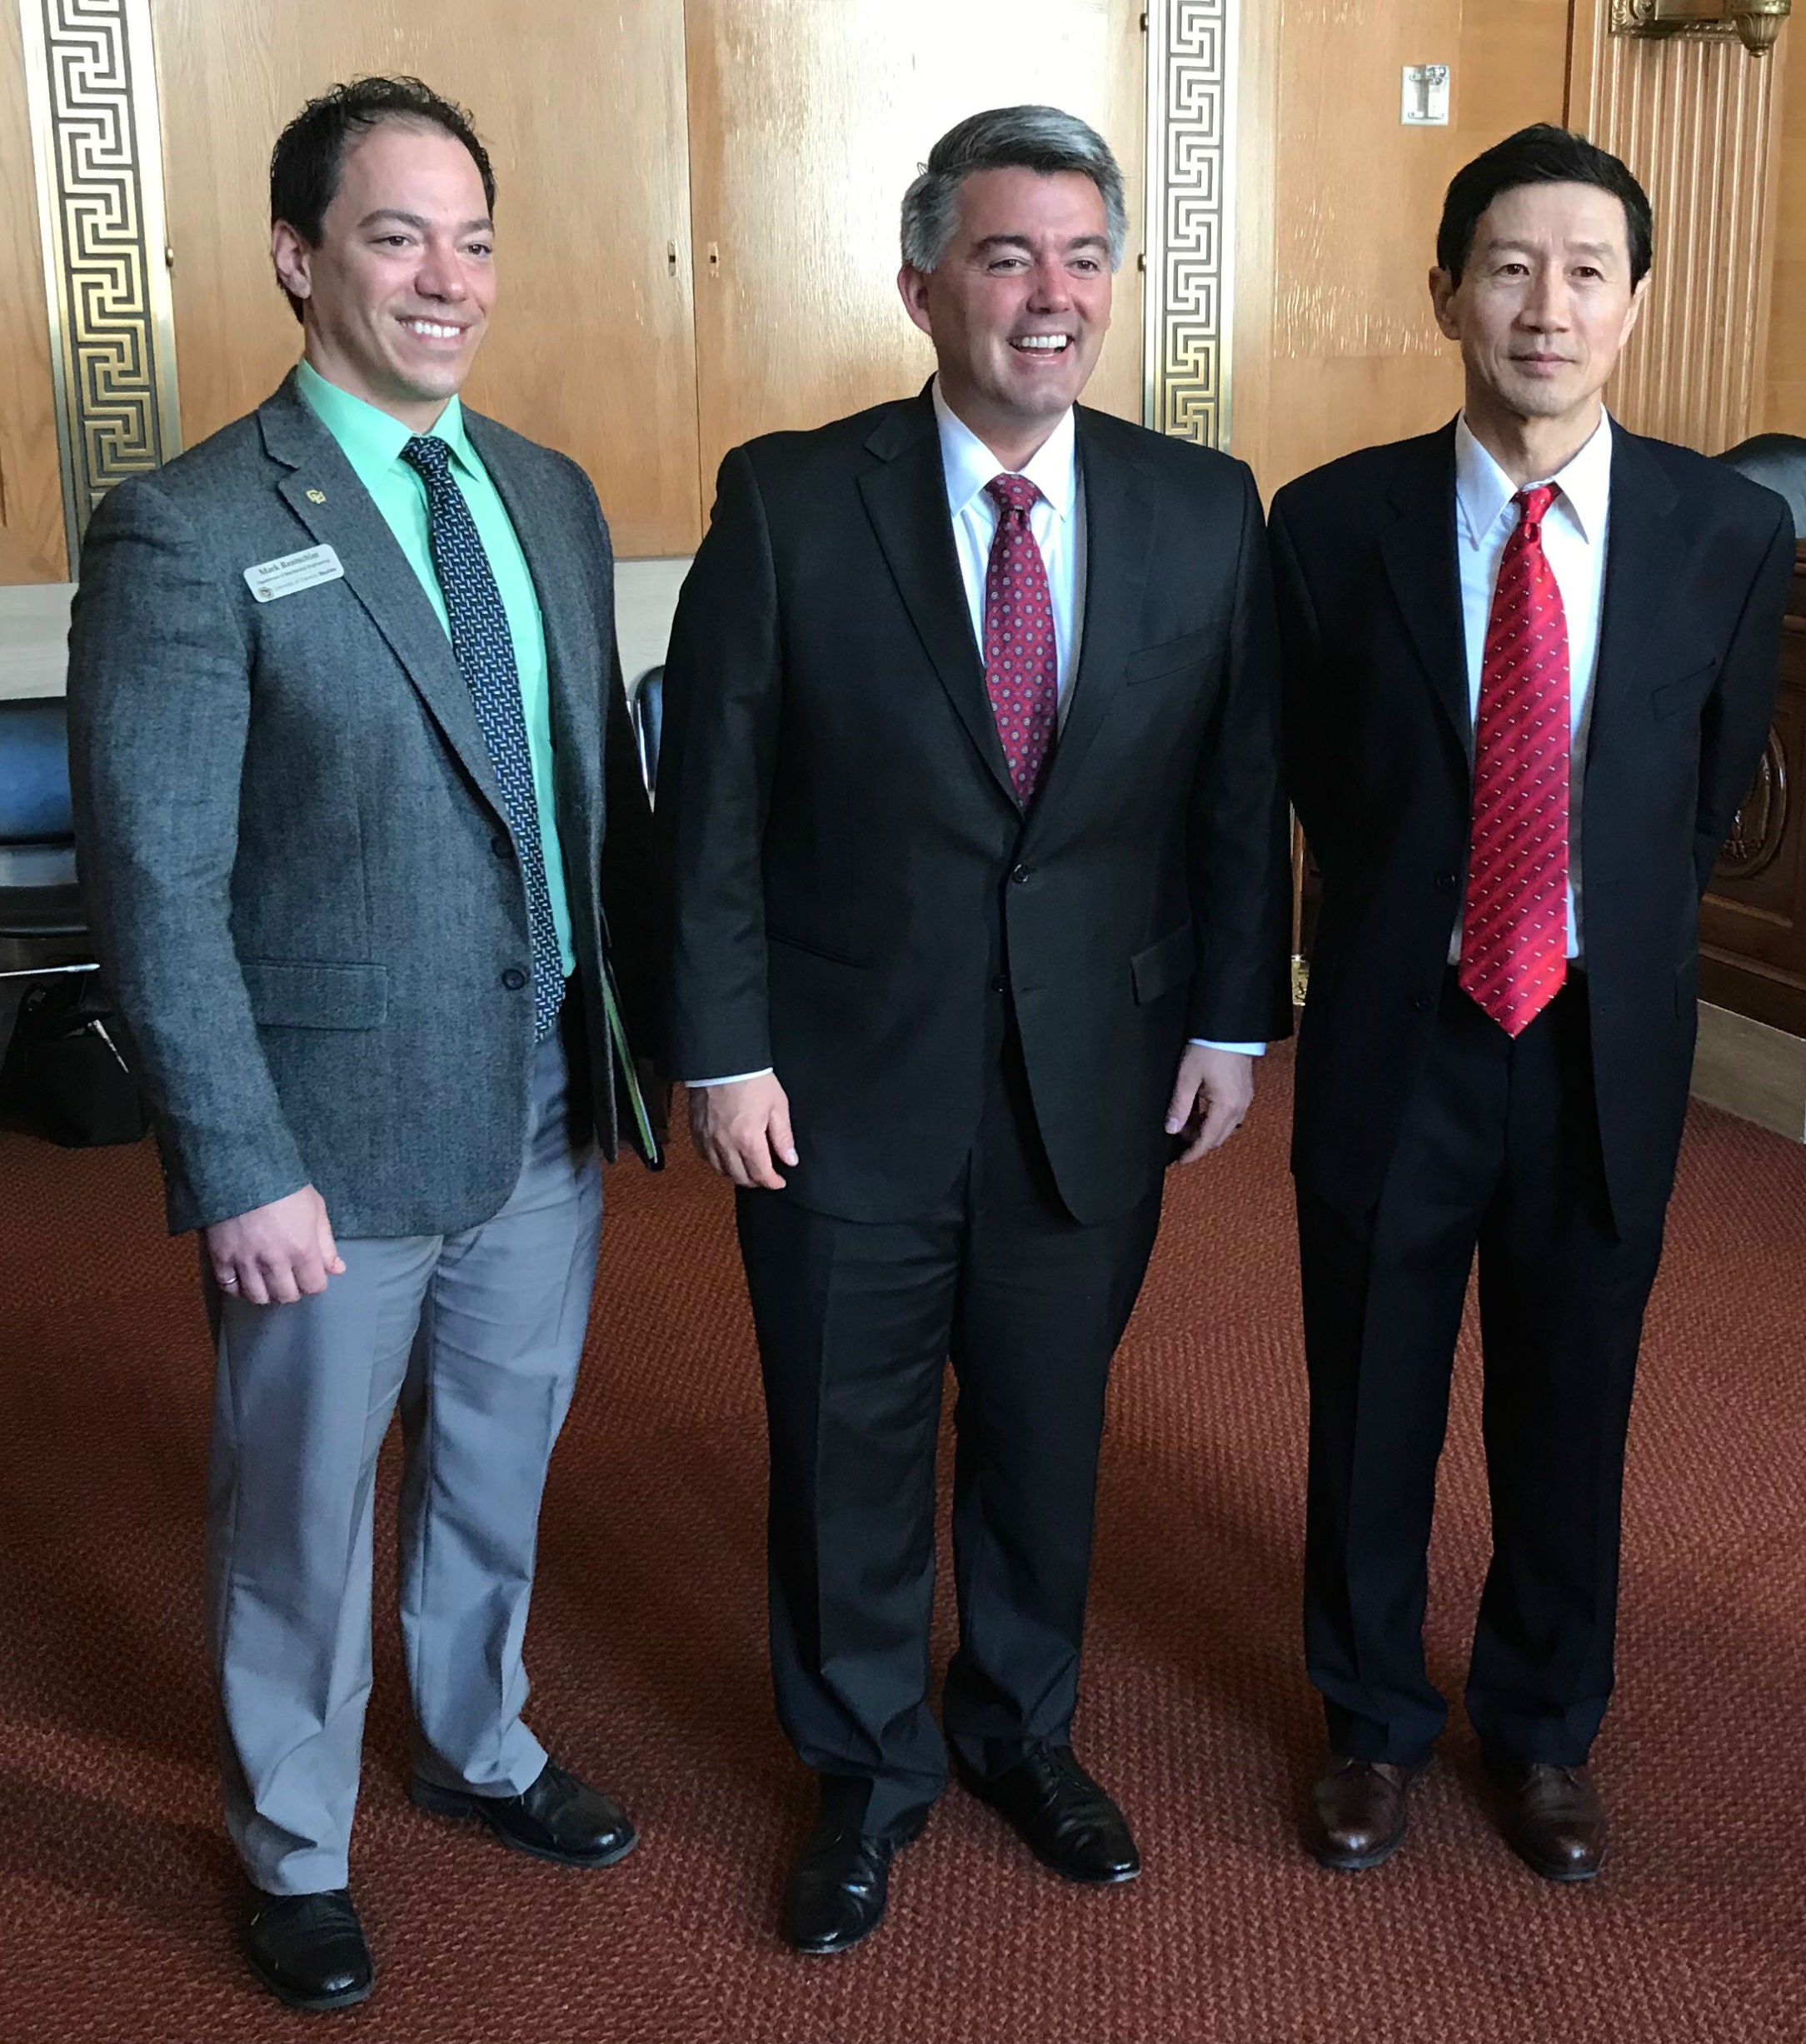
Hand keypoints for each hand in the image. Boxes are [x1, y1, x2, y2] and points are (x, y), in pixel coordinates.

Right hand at [203, 1185, 344, 1304]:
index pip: (314, 1286)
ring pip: (257, 1297)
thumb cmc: (284, 1187)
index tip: (310, 1272)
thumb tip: (337, 1269)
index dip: (314, 1281)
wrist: (240, 1171)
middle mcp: (274, 1262)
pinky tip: (243, 1279)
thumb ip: (326, 1243)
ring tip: (267, 1280)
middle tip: (289, 1276)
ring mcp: (245, 1262)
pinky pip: (228, 1287)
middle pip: (286, 1295)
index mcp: (302, 1249)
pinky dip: (238, 1288)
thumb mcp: (315, 1209)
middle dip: (292, 1289)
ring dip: (266, 1293)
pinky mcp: (220, 1258)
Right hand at [688, 1073, 796, 1189]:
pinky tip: (726, 1155)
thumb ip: (783, 1137)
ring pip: (721, 1171)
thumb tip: (790, 1159)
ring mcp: (708, 1139)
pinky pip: (705, 1157)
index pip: (761, 1175)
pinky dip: (717, 1162)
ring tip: (747, 1166)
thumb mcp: (777, 1106)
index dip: (773, 1183)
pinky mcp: (696, 1131)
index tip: (779, 1182)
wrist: (722, 1061)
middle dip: (756, 1181)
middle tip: (766, 1174)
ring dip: (736, 1173)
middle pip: (740, 1178)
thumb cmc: (751, 1079)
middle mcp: (725, 1144)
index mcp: (748, 1139)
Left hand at [1164, 1045, 1254, 1162]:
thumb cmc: (1208, 1049)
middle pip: (1219, 1137)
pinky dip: (1214, 1118)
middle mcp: (1240, 1108)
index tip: (1180, 1161)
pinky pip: (1230, 1115)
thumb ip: (1179, 1106)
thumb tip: (1171, 1129)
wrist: (1229, 1028)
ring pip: (1225, 1127)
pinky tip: (1200, 1109)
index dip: (1193, 1153)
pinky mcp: (1244, 1092)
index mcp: (1226, 1107)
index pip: (1208, 1140)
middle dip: (1198, 1141)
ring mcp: (1245, 1100)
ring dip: (1206, 1129)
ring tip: (1186, 1120)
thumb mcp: (1187, 1078)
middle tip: (1179, 1136)